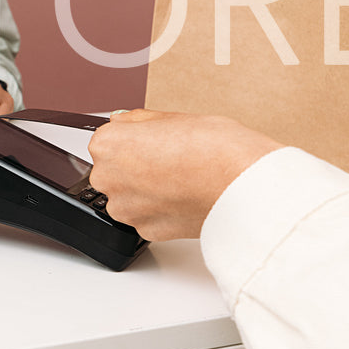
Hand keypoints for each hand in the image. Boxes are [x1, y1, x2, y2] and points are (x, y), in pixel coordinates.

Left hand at [85, 109, 283, 240]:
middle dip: (134, 167)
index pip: (107, 140)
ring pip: (128, 197)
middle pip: (113, 171)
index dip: (134, 140)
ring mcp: (125, 208)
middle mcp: (108, 178)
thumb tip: (122, 121)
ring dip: (145, 191)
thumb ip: (138, 121)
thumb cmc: (213, 147)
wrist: (241, 183)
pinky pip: (146, 216)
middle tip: (169, 160)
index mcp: (108, 145)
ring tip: (180, 179)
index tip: (152, 143)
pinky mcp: (145, 231)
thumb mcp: (172, 117)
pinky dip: (161, 210)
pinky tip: (183, 197)